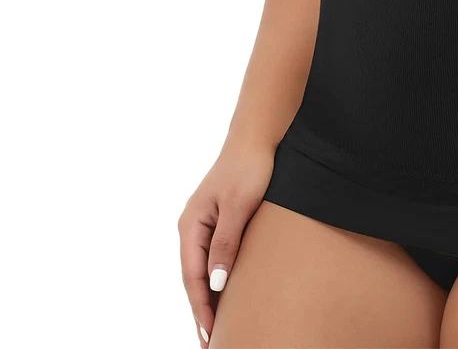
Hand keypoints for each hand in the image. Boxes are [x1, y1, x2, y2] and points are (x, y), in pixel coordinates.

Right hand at [177, 141, 274, 345]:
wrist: (259, 136)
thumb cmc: (249, 167)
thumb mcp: (238, 206)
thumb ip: (225, 243)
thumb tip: (214, 283)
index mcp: (191, 225)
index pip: (192, 277)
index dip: (201, 308)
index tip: (210, 335)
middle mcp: (194, 227)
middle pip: (194, 278)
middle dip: (201, 311)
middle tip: (212, 343)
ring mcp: (206, 223)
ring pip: (204, 269)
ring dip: (209, 298)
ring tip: (217, 328)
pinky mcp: (222, 219)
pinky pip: (215, 256)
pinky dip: (219, 279)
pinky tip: (227, 293)